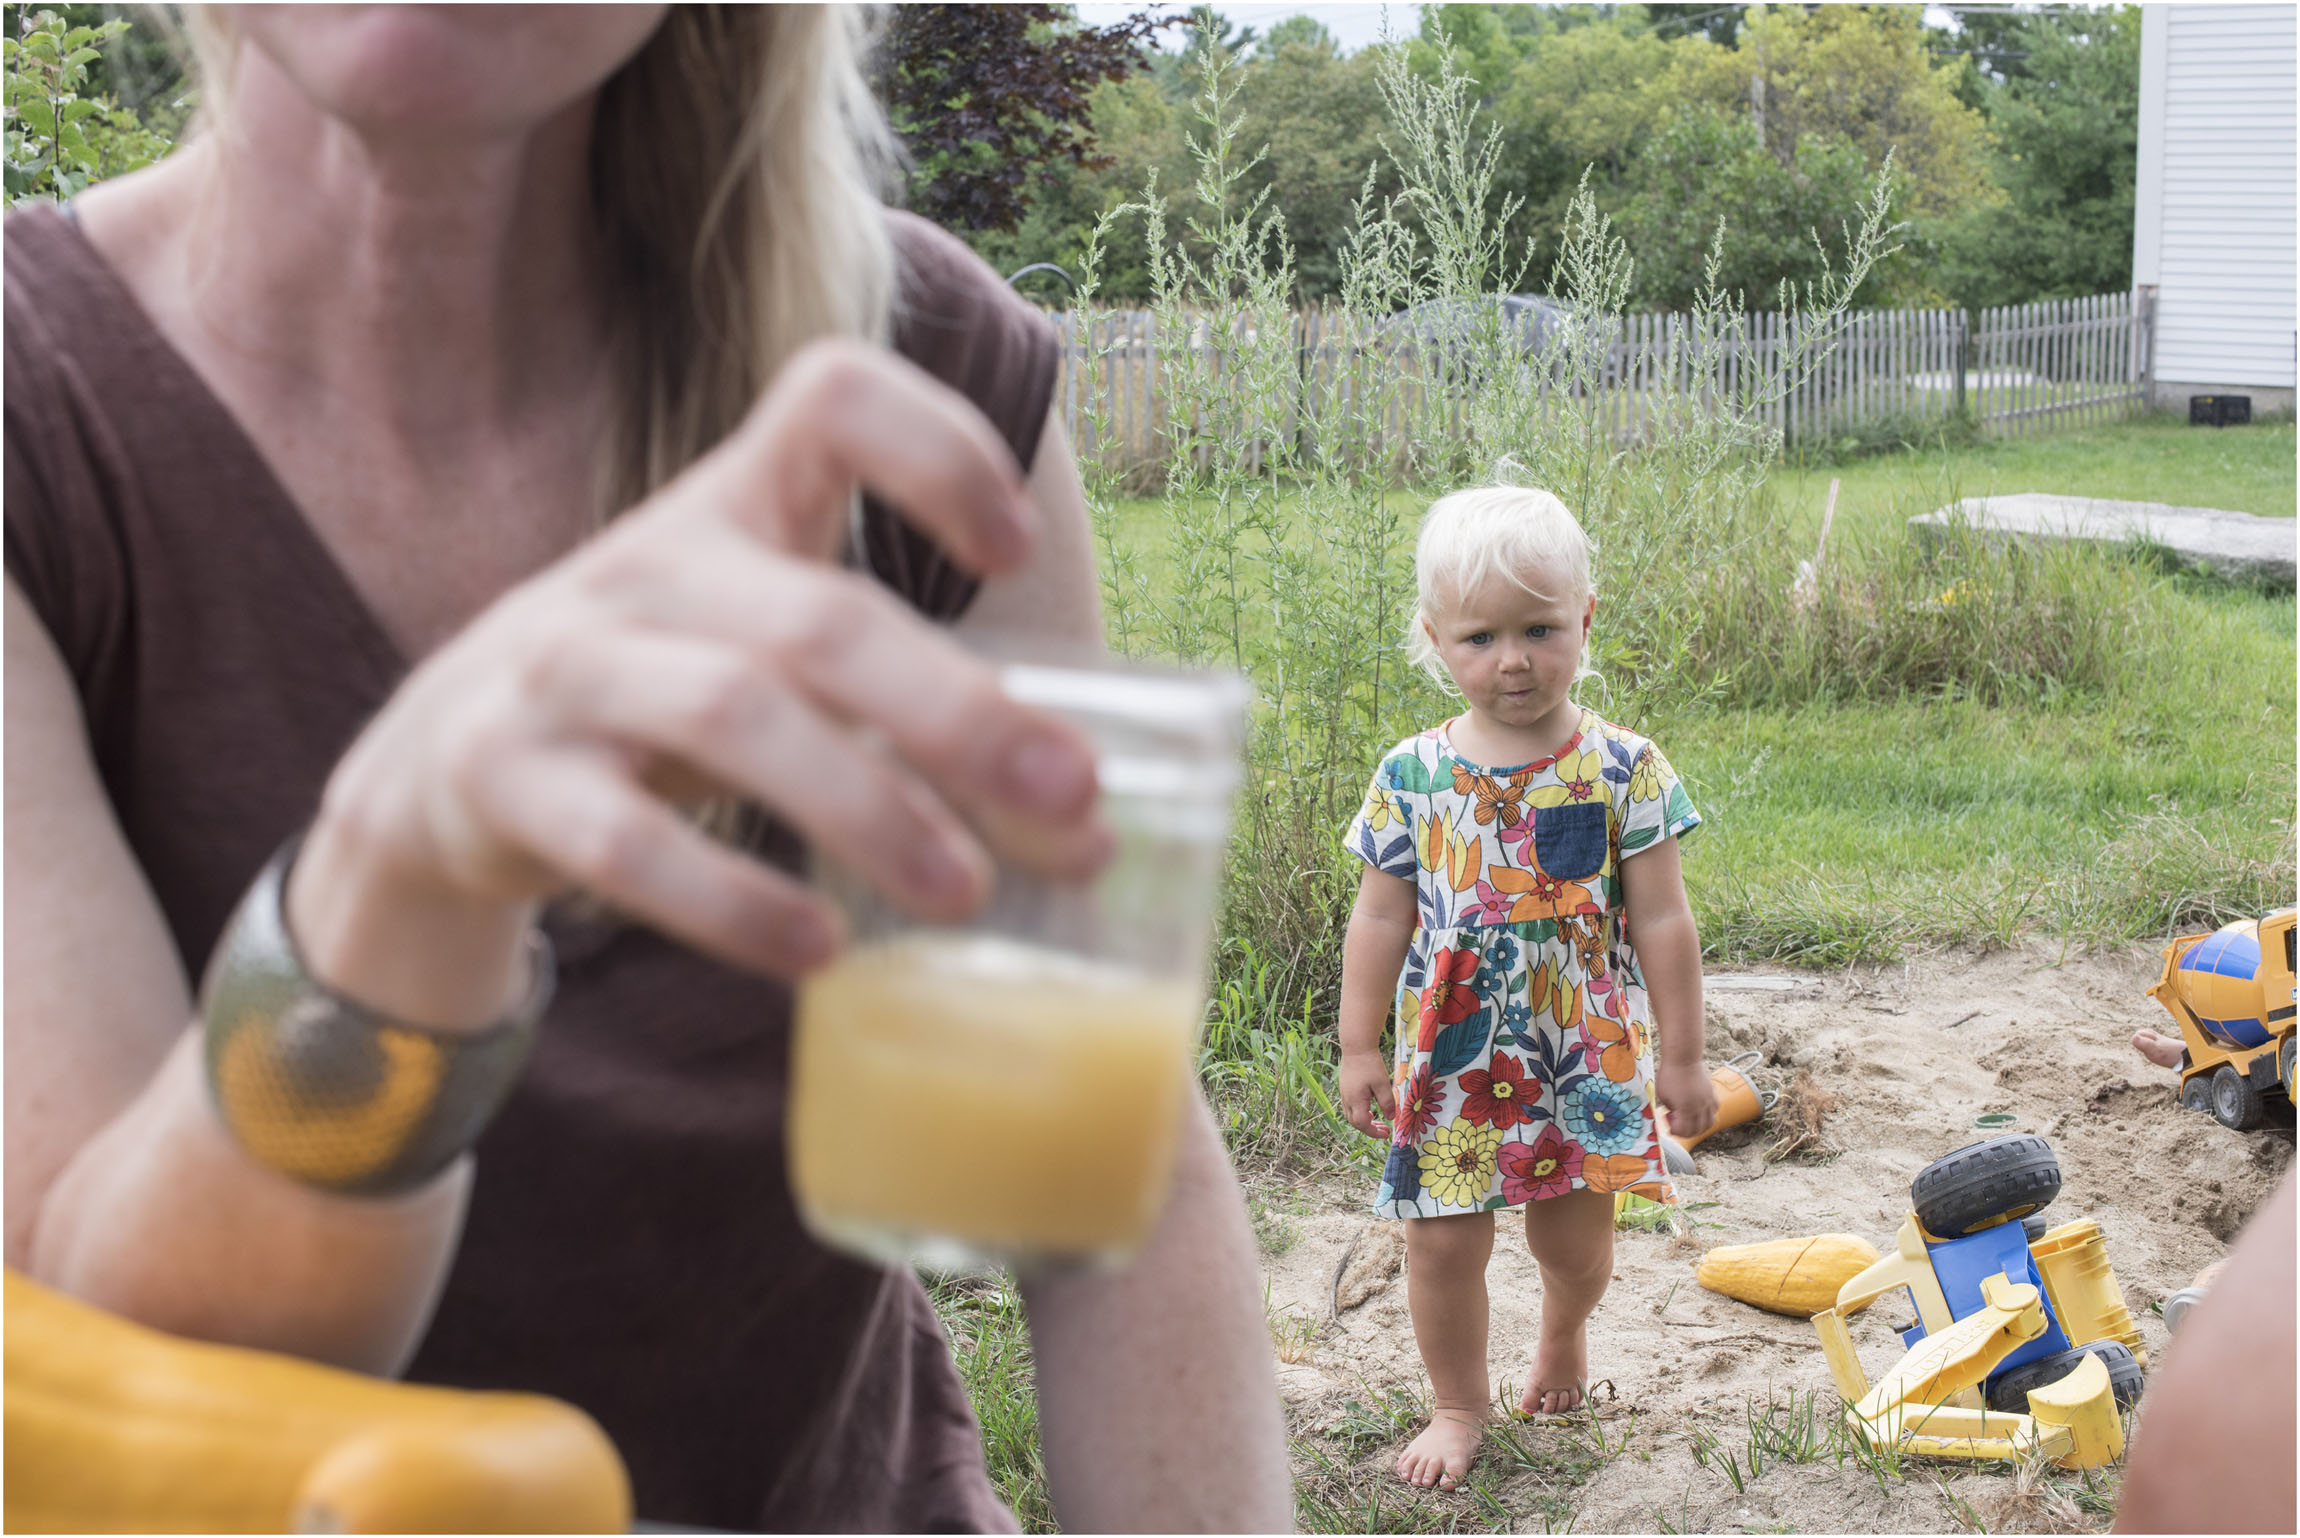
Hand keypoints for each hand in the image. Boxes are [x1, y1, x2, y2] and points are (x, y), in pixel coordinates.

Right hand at [293, 342, 1109, 1025]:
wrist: (438, 770)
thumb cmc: (661, 702)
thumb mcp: (769, 655)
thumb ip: (912, 709)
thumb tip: (1084, 824)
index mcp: (735, 508)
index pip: (832, 398)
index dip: (938, 449)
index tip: (1016, 552)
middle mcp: (650, 566)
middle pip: (819, 617)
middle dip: (959, 713)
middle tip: (1070, 799)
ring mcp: (563, 666)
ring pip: (731, 716)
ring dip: (865, 809)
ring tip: (963, 895)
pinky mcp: (501, 777)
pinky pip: (625, 841)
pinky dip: (731, 900)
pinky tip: (818, 952)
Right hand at [1338, 1049, 1395, 1139]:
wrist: (1356, 1047)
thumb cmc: (1370, 1064)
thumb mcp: (1383, 1084)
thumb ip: (1387, 1103)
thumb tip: (1391, 1118)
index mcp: (1356, 1101)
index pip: (1363, 1124)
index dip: (1374, 1132)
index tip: (1387, 1134)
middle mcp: (1347, 1100)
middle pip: (1355, 1123)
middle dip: (1370, 1129)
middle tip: (1385, 1130)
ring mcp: (1344, 1094)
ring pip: (1352, 1116)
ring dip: (1365, 1121)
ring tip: (1379, 1120)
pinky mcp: (1345, 1089)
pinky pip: (1351, 1107)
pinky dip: (1360, 1113)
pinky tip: (1370, 1108)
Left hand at [1654, 1058, 1716, 1144]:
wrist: (1683, 1057)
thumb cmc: (1670, 1074)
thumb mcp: (1662, 1095)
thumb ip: (1670, 1109)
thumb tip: (1674, 1115)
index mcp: (1687, 1109)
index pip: (1685, 1131)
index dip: (1675, 1130)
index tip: (1668, 1120)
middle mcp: (1701, 1107)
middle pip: (1698, 1130)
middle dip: (1686, 1131)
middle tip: (1675, 1121)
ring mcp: (1709, 1101)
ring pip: (1710, 1123)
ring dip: (1699, 1126)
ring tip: (1688, 1118)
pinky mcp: (1713, 1094)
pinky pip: (1714, 1112)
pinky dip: (1707, 1116)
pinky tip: (1697, 1109)